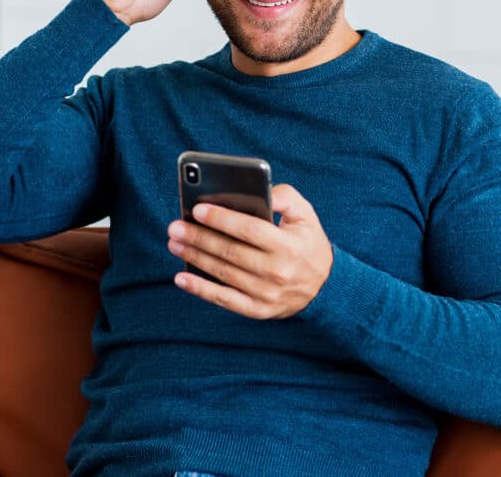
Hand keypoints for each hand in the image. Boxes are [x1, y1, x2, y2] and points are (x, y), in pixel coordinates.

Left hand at [166, 184, 334, 319]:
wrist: (325, 286)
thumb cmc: (307, 242)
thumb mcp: (306, 215)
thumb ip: (285, 197)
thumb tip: (261, 191)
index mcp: (289, 245)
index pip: (250, 230)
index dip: (222, 219)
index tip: (198, 209)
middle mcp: (278, 271)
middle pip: (231, 252)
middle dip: (199, 238)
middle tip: (175, 226)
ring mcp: (267, 294)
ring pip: (223, 273)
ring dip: (194, 257)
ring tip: (175, 243)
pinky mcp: (258, 310)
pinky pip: (224, 300)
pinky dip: (201, 289)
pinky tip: (181, 277)